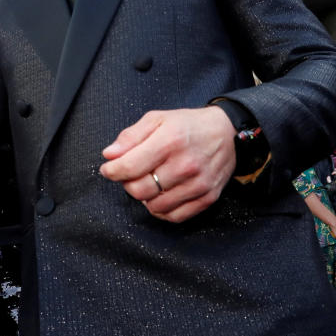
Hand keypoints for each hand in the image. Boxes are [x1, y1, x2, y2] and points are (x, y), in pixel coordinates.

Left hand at [100, 107, 235, 222]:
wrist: (227, 132)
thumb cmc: (188, 125)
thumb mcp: (157, 119)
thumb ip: (130, 136)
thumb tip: (109, 155)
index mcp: (170, 141)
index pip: (129, 167)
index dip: (112, 171)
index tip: (108, 169)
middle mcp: (185, 165)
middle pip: (140, 191)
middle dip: (128, 184)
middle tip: (131, 175)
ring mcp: (198, 184)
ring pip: (155, 207)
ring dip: (145, 197)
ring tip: (150, 182)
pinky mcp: (208, 198)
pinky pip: (175, 216)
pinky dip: (162, 210)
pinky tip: (161, 195)